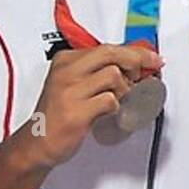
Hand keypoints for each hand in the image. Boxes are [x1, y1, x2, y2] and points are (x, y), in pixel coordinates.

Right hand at [23, 44, 162, 168]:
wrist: (37, 141)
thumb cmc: (57, 114)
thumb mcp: (71, 83)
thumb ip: (97, 71)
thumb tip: (132, 64)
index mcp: (65, 60)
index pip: (106, 47)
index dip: (134, 52)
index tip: (150, 58)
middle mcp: (66, 71)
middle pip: (111, 53)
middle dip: (136, 60)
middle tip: (145, 73)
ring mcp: (70, 91)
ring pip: (113, 75)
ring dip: (123, 90)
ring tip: (117, 100)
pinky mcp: (76, 111)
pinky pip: (109, 100)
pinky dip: (115, 107)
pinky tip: (107, 112)